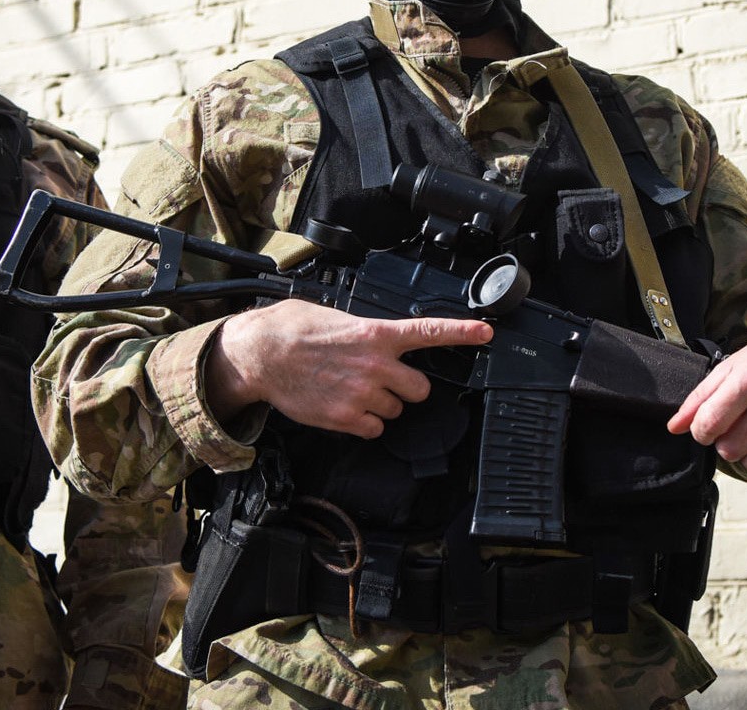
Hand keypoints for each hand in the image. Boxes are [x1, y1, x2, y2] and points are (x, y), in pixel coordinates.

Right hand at [207, 299, 492, 438]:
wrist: (261, 355)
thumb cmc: (293, 330)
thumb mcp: (336, 317)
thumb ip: (366, 331)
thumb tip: (378, 341)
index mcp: (376, 334)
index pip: (428, 332)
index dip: (461, 332)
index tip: (486, 332)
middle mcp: (375, 365)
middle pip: (420, 389)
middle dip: (405, 388)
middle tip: (380, 380)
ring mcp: (362, 394)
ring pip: (395, 411)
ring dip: (380, 404)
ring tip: (349, 389)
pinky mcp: (346, 418)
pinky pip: (374, 429)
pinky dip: (362, 423)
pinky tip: (343, 406)